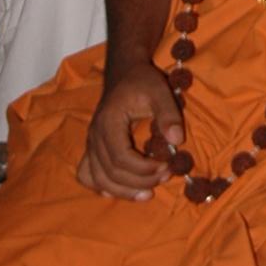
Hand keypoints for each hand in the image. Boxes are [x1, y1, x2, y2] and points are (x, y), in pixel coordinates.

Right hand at [76, 60, 185, 201]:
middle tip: (165, 176)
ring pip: (98, 179)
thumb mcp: (160, 91)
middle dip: (140, 181)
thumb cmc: (142, 82)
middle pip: (110, 173)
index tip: (167, 167)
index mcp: (109, 122)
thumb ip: (169, 114)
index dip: (144, 169)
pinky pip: (88, 175)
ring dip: (124, 191)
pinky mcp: (92, 149)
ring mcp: (90, 144)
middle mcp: (94, 135)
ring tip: (148, 192)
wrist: (124, 73)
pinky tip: (123, 189)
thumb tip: (177, 141)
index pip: (120, 157)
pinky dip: (104, 187)